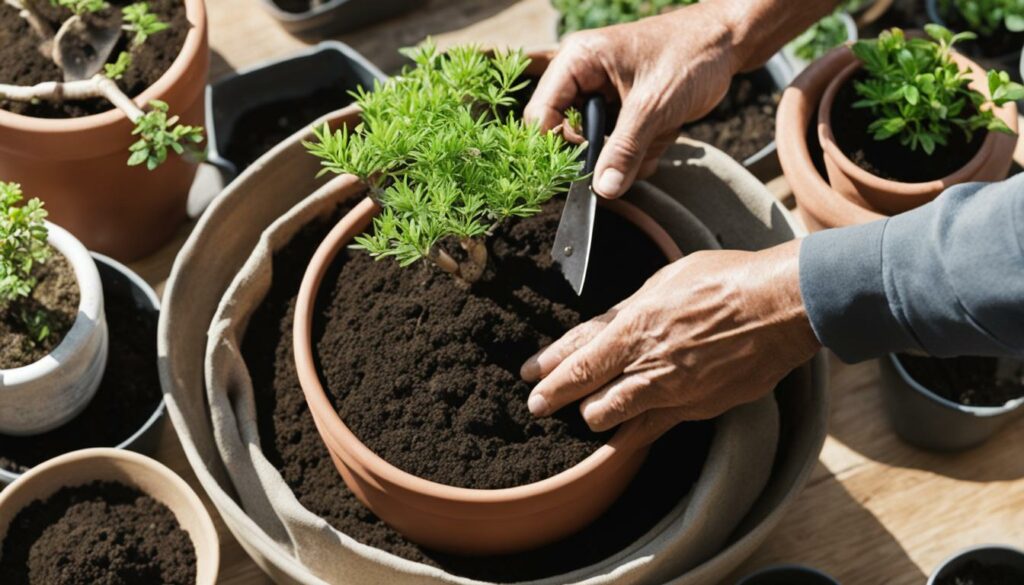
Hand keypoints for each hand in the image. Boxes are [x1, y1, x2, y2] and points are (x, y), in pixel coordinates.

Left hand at [521, 239, 820, 443]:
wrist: (781, 307)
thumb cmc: (724, 280)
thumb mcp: (665, 280)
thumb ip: (628, 310)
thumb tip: (599, 328)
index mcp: (635, 327)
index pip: (577, 358)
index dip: (548, 372)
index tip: (529, 378)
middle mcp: (648, 365)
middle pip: (586, 396)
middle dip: (559, 400)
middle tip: (542, 403)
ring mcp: (673, 392)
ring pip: (615, 419)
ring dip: (596, 416)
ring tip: (586, 413)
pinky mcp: (698, 410)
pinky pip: (653, 429)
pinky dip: (633, 432)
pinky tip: (625, 432)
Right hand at [525, 3, 739, 198]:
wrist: (730, 43)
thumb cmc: (690, 55)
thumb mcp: (652, 106)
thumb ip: (624, 150)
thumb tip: (602, 191)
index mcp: (577, 62)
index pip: (541, 114)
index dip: (556, 146)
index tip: (583, 168)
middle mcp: (584, 79)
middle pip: (567, 136)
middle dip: (601, 154)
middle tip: (629, 155)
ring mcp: (605, 97)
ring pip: (598, 147)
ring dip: (627, 155)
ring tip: (655, 139)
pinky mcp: (625, 112)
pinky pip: (621, 147)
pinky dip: (642, 152)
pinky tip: (664, 137)